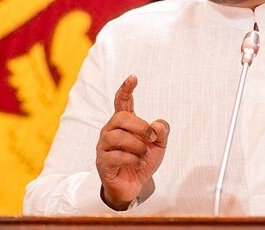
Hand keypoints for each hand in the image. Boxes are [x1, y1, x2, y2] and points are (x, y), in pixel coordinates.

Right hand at [95, 75, 169, 210]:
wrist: (132, 187)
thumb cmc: (142, 161)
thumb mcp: (159, 145)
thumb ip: (162, 132)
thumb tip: (156, 125)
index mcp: (123, 123)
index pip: (122, 101)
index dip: (126, 89)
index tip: (133, 78)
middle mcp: (110, 130)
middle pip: (121, 117)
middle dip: (141, 126)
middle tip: (152, 138)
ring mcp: (104, 146)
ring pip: (119, 136)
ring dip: (138, 146)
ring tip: (145, 155)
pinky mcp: (103, 162)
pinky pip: (117, 156)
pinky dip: (133, 160)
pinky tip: (139, 164)